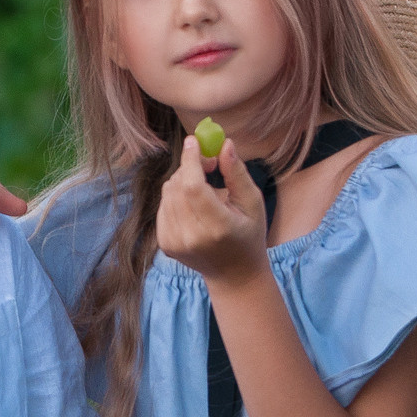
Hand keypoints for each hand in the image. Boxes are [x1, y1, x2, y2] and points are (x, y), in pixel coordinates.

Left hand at [155, 131, 268, 287]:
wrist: (233, 275)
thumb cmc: (248, 235)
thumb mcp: (252, 203)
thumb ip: (236, 173)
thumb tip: (224, 144)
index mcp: (217, 228)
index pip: (193, 187)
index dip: (190, 160)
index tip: (194, 141)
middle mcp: (191, 237)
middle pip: (178, 187)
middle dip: (189, 166)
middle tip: (208, 160)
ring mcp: (174, 243)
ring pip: (168, 193)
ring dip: (183, 179)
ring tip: (205, 185)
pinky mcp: (165, 244)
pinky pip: (164, 205)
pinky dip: (176, 195)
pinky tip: (194, 202)